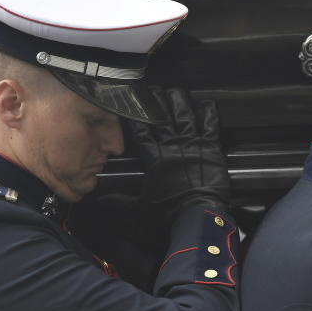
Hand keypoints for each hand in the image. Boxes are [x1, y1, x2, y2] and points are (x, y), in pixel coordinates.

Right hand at [126, 88, 229, 221]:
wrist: (197, 220)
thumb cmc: (168, 218)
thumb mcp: (136, 212)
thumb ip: (118, 202)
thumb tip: (100, 199)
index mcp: (154, 159)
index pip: (141, 130)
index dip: (136, 116)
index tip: (131, 105)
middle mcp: (172, 147)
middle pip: (162, 116)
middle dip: (155, 101)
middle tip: (152, 90)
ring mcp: (193, 145)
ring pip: (184, 114)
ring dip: (179, 101)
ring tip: (174, 91)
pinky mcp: (211, 149)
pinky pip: (210, 124)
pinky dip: (208, 112)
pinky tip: (205, 104)